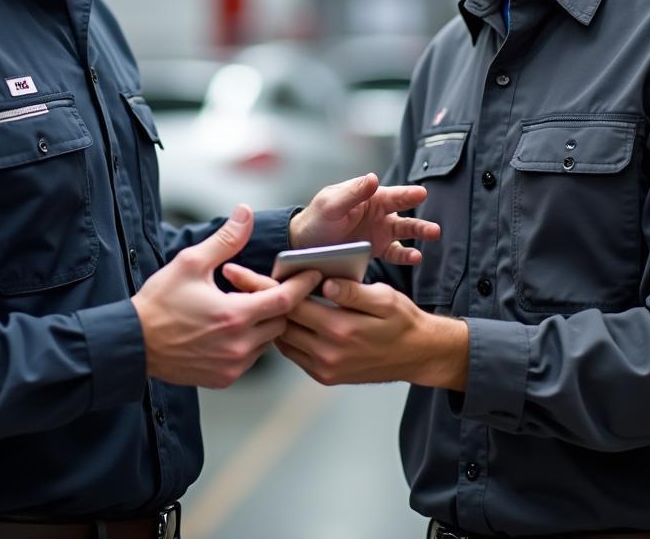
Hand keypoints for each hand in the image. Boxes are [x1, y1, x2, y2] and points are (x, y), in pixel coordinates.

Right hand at [132, 205, 320, 388]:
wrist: (134, 343)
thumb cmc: (160, 301)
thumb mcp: (191, 262)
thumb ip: (226, 239)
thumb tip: (246, 212)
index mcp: (235, 315)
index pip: (285, 300)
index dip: (302, 285)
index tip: (313, 272)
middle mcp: (239, 345)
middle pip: (281, 322)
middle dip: (279, 303)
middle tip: (268, 286)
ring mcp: (232, 366)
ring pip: (267, 342)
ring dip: (264, 323)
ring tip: (247, 305)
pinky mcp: (223, 379)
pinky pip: (250, 358)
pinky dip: (249, 341)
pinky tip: (232, 327)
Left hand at [226, 269, 467, 389]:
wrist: (418, 356)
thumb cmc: (402, 320)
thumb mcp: (384, 297)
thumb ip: (353, 291)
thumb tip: (326, 282)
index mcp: (340, 329)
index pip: (289, 303)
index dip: (260, 286)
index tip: (236, 273)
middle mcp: (328, 353)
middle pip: (279, 322)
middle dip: (253, 301)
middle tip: (232, 281)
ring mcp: (325, 368)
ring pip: (283, 339)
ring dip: (267, 319)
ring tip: (248, 298)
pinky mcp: (326, 376)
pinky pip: (294, 353)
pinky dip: (284, 335)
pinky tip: (278, 318)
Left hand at [288, 173, 438, 264]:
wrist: (305, 245)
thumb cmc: (316, 219)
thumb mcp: (330, 204)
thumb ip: (352, 193)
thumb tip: (373, 178)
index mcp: (368, 197)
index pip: (391, 195)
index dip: (406, 194)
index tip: (421, 193)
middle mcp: (378, 213)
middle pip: (403, 214)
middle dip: (419, 220)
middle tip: (434, 228)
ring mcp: (379, 232)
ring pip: (404, 232)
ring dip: (419, 234)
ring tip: (432, 237)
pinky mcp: (377, 250)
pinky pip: (395, 253)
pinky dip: (406, 255)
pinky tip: (415, 257)